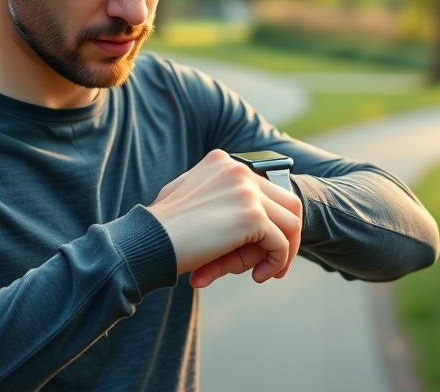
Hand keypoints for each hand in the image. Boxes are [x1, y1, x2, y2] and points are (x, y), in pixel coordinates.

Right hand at [145, 150, 302, 287]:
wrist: (148, 241)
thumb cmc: (161, 229)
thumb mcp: (187, 202)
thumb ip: (216, 200)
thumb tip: (250, 222)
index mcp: (222, 162)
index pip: (265, 188)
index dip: (270, 218)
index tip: (259, 244)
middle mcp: (238, 170)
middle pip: (287, 202)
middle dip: (284, 234)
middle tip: (272, 260)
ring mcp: (247, 192)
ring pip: (291, 223)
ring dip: (282, 251)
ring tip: (265, 271)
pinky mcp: (252, 217)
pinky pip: (281, 244)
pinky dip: (277, 262)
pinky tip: (259, 276)